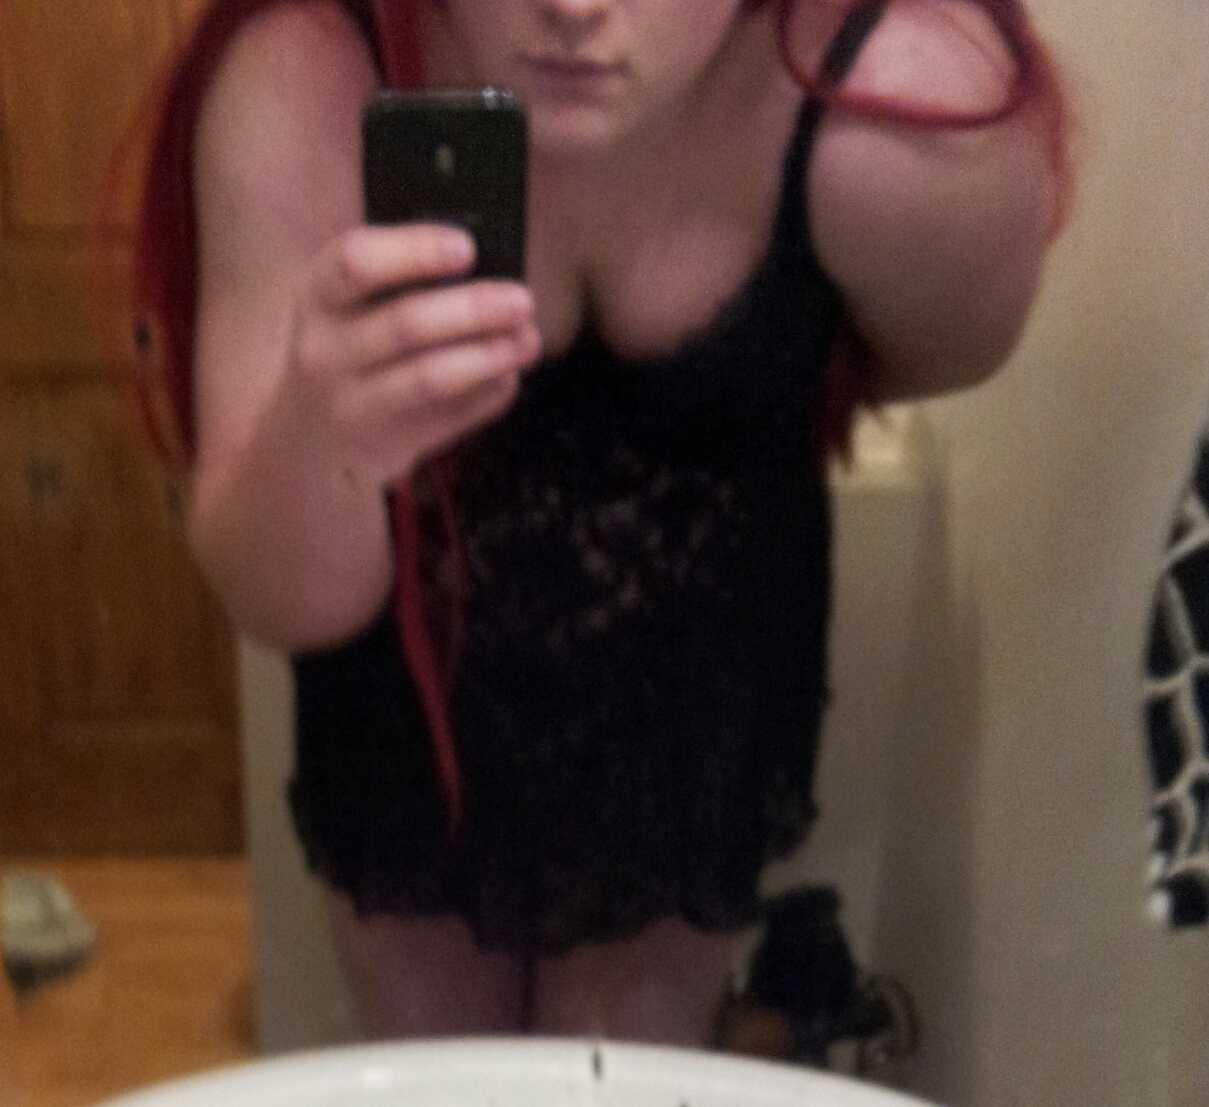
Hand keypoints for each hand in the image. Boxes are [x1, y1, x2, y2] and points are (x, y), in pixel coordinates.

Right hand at [281, 223, 540, 490]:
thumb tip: (490, 271)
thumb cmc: (351, 347)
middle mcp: (324, 349)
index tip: (467, 248)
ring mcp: (351, 402)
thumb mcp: (351, 306)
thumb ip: (403, 283)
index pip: (357, 261)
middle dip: (474, 308)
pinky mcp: (384, 443)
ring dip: (489, 355)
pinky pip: (450, 418)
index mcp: (318, 295)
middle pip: (406, 322)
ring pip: (431, 377)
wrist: (312, 435)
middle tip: (522, 300)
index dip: (416, 251)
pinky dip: (489, 393)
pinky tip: (509, 375)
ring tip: (528, 340)